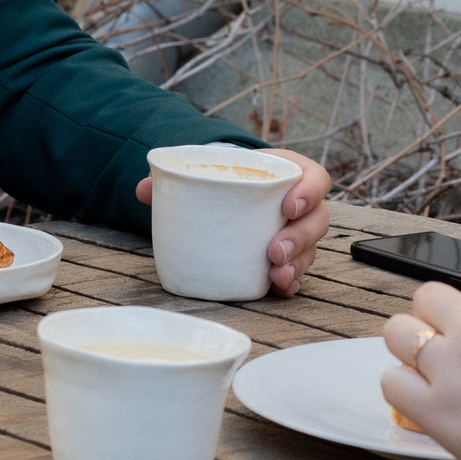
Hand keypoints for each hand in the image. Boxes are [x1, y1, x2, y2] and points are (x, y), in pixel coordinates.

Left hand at [136, 147, 331, 294]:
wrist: (228, 190)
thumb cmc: (226, 176)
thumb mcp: (209, 169)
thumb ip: (179, 175)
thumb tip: (144, 188)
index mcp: (289, 174)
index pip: (316, 179)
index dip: (309, 192)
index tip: (287, 205)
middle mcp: (302, 205)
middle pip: (316, 221)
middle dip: (299, 238)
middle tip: (273, 251)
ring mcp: (298, 232)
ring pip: (309, 250)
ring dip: (296, 265)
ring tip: (275, 276)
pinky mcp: (288, 256)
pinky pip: (298, 271)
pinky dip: (291, 282)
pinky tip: (280, 289)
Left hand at [378, 282, 460, 459]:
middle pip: (426, 300)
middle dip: (434, 320)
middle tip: (450, 350)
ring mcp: (451, 369)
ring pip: (396, 332)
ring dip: (410, 348)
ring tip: (431, 373)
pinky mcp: (434, 410)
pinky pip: (391, 382)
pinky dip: (402, 388)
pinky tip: (425, 401)